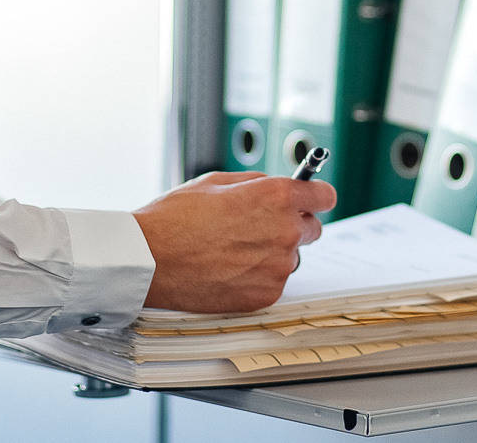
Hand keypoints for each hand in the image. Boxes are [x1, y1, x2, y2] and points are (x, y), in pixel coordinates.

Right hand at [132, 171, 336, 312]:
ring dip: (273, 252)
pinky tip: (229, 268)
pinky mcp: (266, 294)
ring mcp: (277, 266)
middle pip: (312, 227)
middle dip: (293, 223)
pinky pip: (274, 280)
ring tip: (233, 250)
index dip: (315, 195)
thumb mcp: (217, 182)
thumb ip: (256, 183)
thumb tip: (275, 184)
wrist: (151, 259)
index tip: (310, 199)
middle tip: (259, 226)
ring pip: (290, 256)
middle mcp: (285, 231)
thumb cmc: (176, 217)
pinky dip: (258, 276)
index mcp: (277, 196)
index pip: (324, 196)